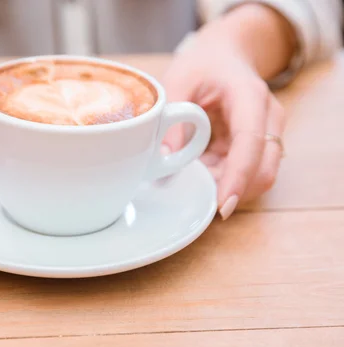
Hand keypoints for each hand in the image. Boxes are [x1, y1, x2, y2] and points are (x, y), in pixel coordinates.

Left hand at [162, 5, 292, 219]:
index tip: (223, 204)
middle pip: (263, 170)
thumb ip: (172, 116)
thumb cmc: (202, 65)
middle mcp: (268, 119)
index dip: (237, 176)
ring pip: (256, 178)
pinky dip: (222, 180)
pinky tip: (200, 171)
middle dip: (231, 190)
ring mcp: (267, 135)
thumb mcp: (178, 80)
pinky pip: (245, 174)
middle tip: (192, 194)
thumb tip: (165, 158)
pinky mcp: (258, 148)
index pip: (251, 142)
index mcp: (250, 97)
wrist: (225, 55)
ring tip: (192, 175)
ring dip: (224, 186)